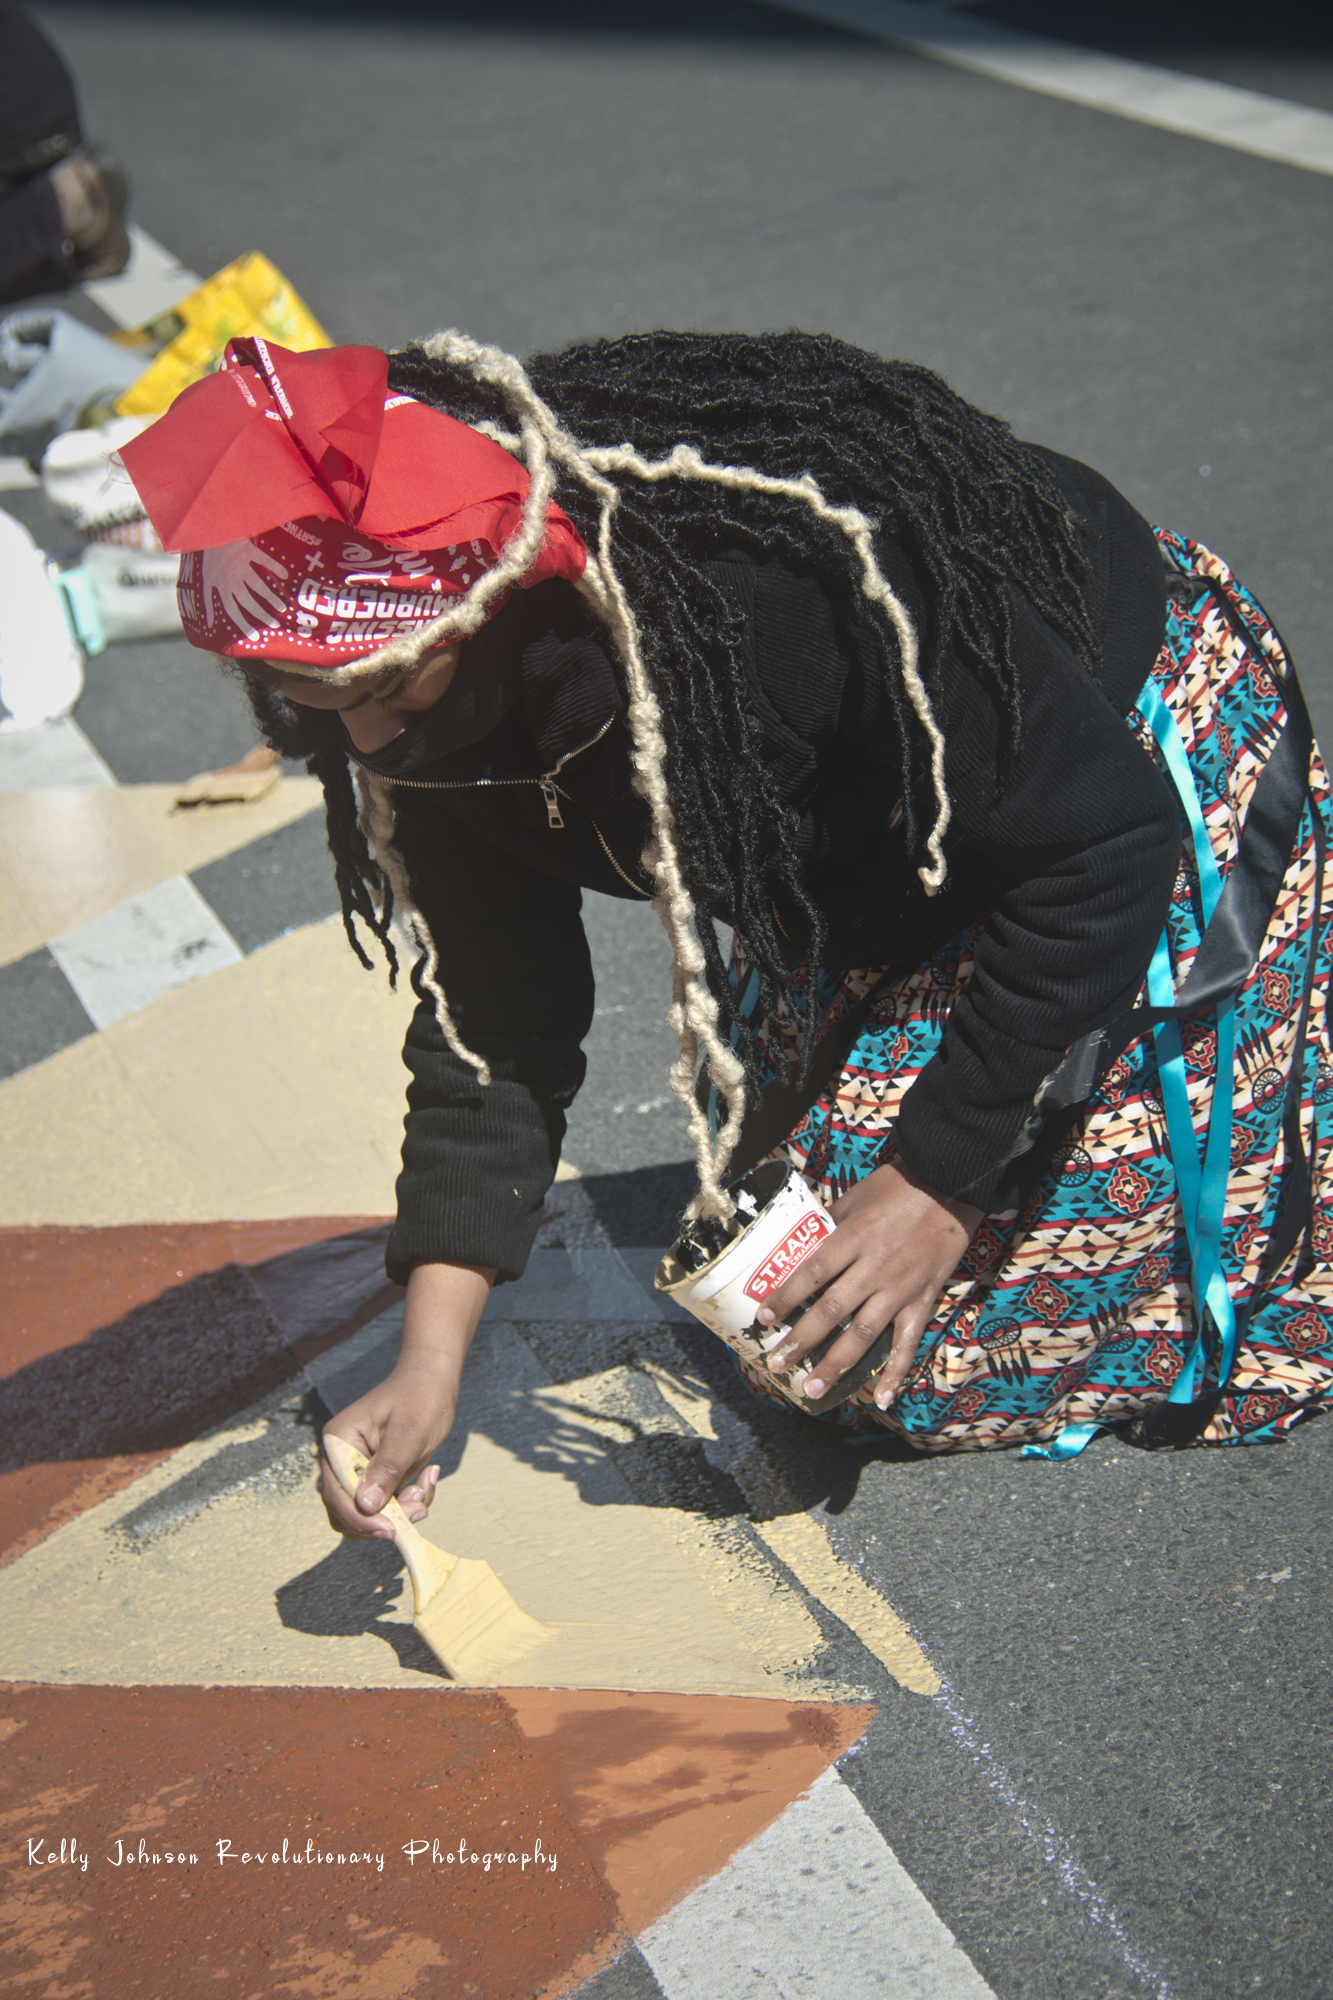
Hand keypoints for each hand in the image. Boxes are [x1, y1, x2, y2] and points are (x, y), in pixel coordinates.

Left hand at [200, 539, 288, 638]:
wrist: (209, 531)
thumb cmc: (207, 559)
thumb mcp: (204, 581)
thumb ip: (206, 603)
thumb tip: (206, 624)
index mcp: (221, 586)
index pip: (232, 610)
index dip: (242, 624)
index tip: (254, 638)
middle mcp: (232, 579)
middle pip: (249, 601)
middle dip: (261, 614)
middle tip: (275, 624)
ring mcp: (242, 565)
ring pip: (258, 585)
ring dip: (270, 597)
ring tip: (282, 607)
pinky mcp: (249, 551)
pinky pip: (265, 560)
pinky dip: (275, 567)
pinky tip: (285, 576)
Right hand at [319, 1259, 493, 1539]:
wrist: (433, 1381)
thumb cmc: (420, 1398)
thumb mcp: (408, 1432)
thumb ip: (387, 1468)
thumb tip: (366, 1506)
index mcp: (339, 1443)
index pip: (336, 1492)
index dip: (359, 1517)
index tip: (390, 1529)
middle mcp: (342, 1459)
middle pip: (347, 1510)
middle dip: (383, 1518)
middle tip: (419, 1507)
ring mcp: (358, 1470)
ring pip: (368, 1514)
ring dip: (400, 1512)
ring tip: (426, 1486)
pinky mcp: (377, 1478)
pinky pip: (387, 1506)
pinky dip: (409, 1502)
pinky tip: (429, 1476)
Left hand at [755, 1161, 981, 1409]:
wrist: (951, 1185)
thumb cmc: (899, 1186)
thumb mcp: (857, 1195)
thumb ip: (832, 1221)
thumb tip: (802, 1238)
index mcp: (854, 1238)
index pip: (812, 1274)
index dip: (786, 1297)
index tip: (764, 1317)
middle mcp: (874, 1268)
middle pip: (831, 1311)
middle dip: (801, 1340)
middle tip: (777, 1363)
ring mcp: (900, 1288)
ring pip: (864, 1333)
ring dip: (836, 1364)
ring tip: (812, 1388)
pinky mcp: (923, 1299)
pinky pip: (909, 1341)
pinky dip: (896, 1371)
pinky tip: (881, 1397)